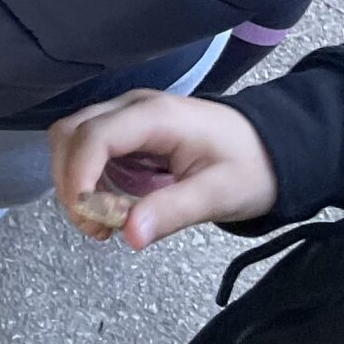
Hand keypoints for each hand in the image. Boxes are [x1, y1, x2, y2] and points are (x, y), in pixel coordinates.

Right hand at [49, 93, 278, 249]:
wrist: (273, 147)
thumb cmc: (250, 167)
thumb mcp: (220, 194)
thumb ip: (173, 211)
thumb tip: (129, 235)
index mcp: (155, 116)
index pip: (93, 136)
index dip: (78, 176)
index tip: (87, 218)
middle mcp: (132, 107)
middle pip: (70, 132)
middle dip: (70, 182)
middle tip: (94, 227)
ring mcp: (126, 117)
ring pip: (72, 139)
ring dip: (75, 182)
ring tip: (104, 222)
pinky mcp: (126, 132)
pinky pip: (88, 150)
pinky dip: (88, 180)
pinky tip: (112, 207)